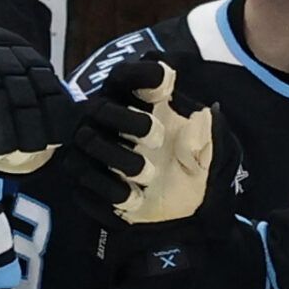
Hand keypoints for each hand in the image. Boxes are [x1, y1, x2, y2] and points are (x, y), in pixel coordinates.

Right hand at [60, 58, 242, 233]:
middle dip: (129, 121)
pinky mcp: (83, 180)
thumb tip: (200, 116)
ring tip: (149, 176)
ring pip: (89, 142)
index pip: (126, 78)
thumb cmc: (187, 169)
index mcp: (138, 106)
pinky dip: (111, 190)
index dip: (140, 74)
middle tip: (158, 138)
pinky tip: (134, 199)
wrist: (177, 214)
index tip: (167, 80)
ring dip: (121, 159)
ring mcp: (91, 150)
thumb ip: (204, 133)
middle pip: (101, 107)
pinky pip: (85, 180)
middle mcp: (108, 123)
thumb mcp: (205, 152)